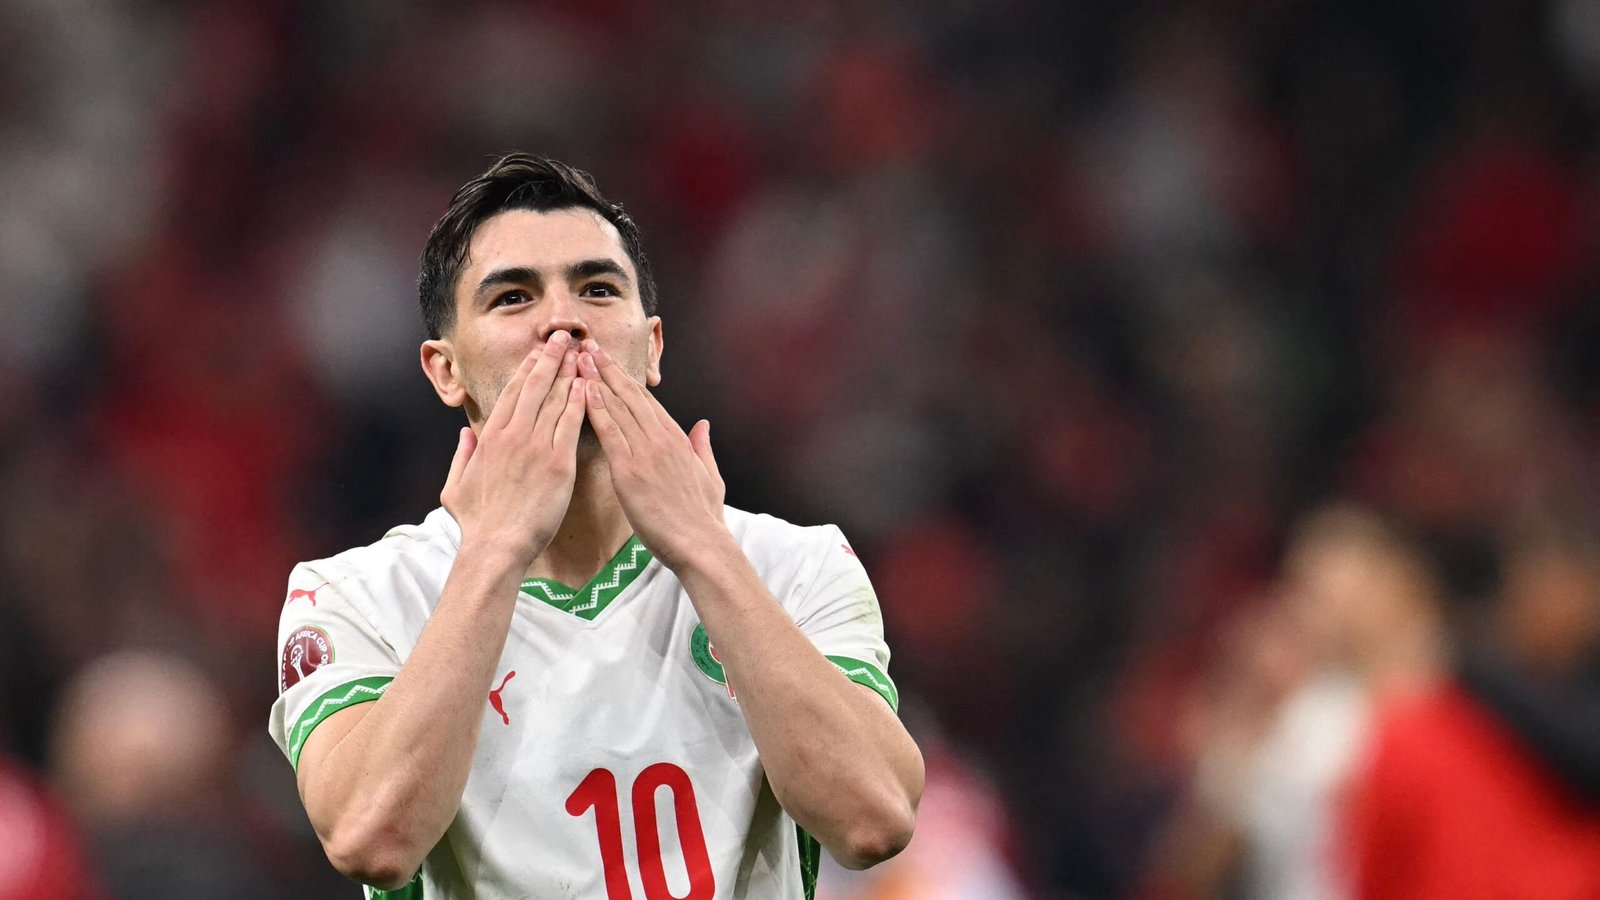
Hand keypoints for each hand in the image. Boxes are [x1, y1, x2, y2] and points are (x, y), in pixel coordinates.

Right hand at [441, 331, 586, 564]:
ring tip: (581, 353)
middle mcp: (513, 435)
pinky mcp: (558, 463)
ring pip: (556, 399)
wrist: (497, 546)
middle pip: (535, 386)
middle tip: (563, 337)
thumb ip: (462, 456)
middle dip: (550, 357)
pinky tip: (589, 385)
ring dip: (569, 373)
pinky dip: (581, 401)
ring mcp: (536, 446)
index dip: (527, 369)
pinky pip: (572, 424)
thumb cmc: (478, 523)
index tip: (538, 352)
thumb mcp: (455, 487)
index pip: (512, 393)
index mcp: (490, 438)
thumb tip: (466, 434)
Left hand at [578, 340, 725, 568]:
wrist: (700, 544)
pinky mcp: (630, 470)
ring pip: (618, 406)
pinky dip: (596, 409)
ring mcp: (646, 452)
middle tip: (590, 346)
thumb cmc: (703, 518)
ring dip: (597, 380)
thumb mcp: (710, 477)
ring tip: (581, 358)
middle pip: (631, 395)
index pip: (648, 402)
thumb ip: (702, 448)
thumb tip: (703, 426)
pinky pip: (610, 432)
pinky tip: (583, 390)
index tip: (612, 363)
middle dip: (609, 369)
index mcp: (678, 440)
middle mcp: (661, 439)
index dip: (627, 380)